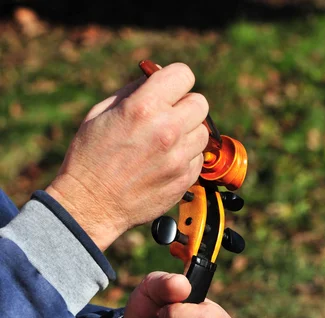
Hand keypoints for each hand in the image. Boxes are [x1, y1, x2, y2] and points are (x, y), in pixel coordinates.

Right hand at [45, 63, 208, 249]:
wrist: (92, 204)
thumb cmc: (90, 159)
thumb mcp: (101, 113)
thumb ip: (133, 92)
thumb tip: (156, 77)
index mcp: (144, 108)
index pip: (183, 75)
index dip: (175, 81)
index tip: (168, 90)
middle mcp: (166, 130)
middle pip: (200, 104)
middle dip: (185, 107)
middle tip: (168, 118)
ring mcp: (178, 158)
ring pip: (203, 133)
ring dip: (188, 134)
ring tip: (165, 144)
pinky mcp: (184, 180)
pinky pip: (199, 159)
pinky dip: (186, 158)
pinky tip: (165, 163)